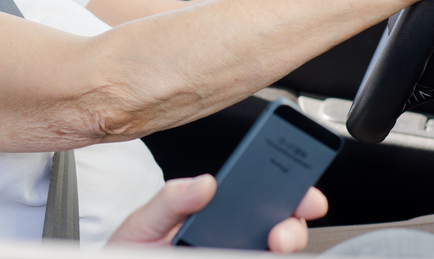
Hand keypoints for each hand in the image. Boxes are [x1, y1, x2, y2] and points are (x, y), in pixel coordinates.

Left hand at [105, 176, 325, 252]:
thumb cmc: (131, 253)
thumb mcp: (144, 221)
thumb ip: (172, 200)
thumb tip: (206, 182)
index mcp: (215, 215)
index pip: (258, 199)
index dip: (287, 191)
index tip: (302, 190)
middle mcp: (230, 242)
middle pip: (278, 231)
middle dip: (292, 227)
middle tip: (283, 229)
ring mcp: (231, 256)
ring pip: (272, 254)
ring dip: (284, 246)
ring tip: (273, 245)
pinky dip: (261, 257)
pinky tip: (258, 254)